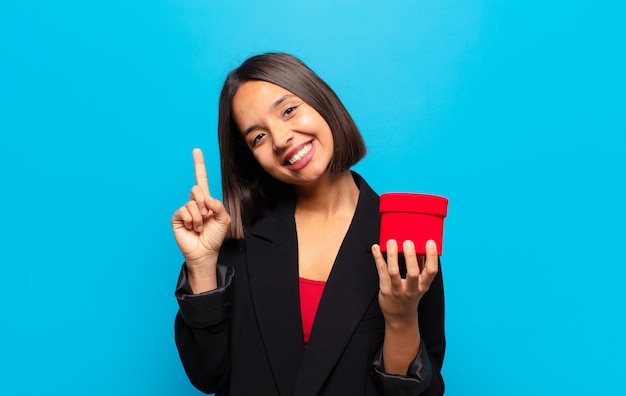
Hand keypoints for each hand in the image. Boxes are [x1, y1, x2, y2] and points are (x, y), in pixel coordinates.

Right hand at [171, 148, 230, 269]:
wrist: (205, 252)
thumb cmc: (214, 236)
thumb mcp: (224, 219)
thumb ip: (218, 205)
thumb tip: (206, 198)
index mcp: (206, 201)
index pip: (201, 179)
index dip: (199, 165)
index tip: (196, 151)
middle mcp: (194, 203)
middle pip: (196, 189)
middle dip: (204, 203)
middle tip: (206, 216)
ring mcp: (185, 210)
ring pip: (191, 202)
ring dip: (198, 217)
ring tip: (199, 227)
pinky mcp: (177, 218)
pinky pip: (183, 210)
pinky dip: (190, 219)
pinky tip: (191, 228)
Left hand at [372, 239, 438, 323]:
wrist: (400, 316)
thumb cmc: (410, 296)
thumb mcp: (420, 284)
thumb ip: (420, 266)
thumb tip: (420, 246)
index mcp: (423, 286)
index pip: (431, 271)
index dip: (432, 256)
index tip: (430, 242)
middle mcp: (411, 289)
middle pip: (413, 273)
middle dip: (410, 257)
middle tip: (408, 242)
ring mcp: (397, 289)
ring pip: (394, 272)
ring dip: (392, 256)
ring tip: (391, 242)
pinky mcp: (385, 288)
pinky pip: (381, 271)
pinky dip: (378, 258)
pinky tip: (376, 248)